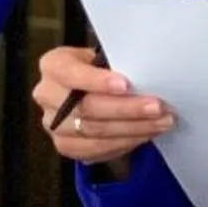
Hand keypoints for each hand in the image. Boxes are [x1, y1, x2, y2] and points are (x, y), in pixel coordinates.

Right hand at [31, 45, 173, 167]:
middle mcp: (47, 95)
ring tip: (160, 122)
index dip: (97, 81)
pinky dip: (125, 142)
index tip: (125, 85)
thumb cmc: (99, 68)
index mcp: (53, 65)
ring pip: (95, 132)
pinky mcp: (65, 146)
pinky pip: (97, 150)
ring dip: (133, 129)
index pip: (71, 74)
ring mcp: (54, 125)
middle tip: (157, 107)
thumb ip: (115, 64)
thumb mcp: (101, 56)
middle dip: (127, 109)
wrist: (88, 89)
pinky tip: (145, 134)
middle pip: (87, 108)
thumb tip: (145, 74)